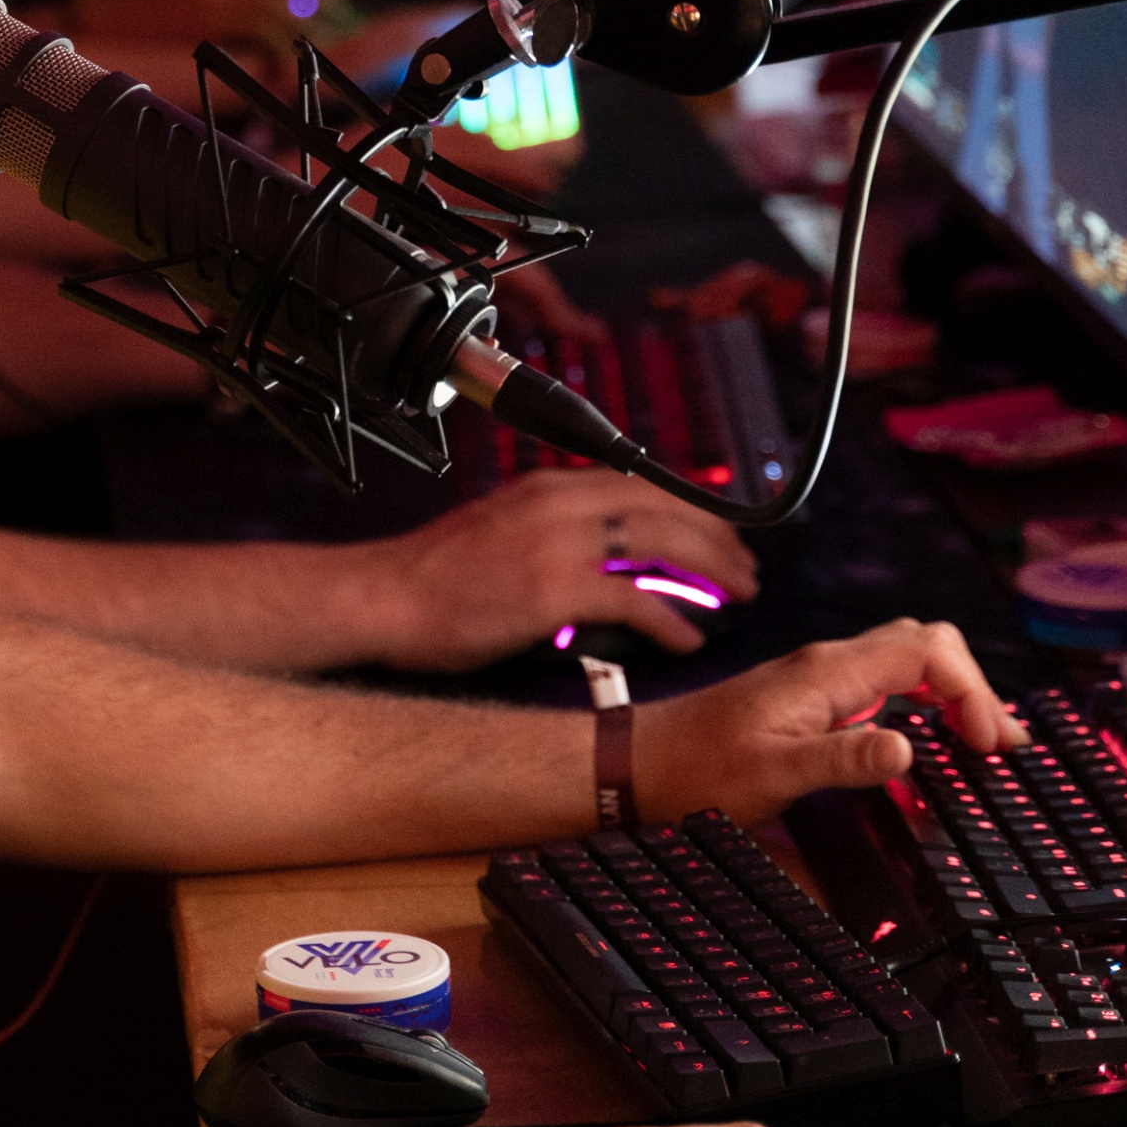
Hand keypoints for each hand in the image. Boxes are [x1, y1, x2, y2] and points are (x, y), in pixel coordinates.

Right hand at [363, 472, 755, 668]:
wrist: (380, 597)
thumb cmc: (430, 579)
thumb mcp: (497, 533)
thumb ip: (548, 535)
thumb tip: (595, 561)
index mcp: (546, 488)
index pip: (640, 485)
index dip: (692, 509)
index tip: (720, 533)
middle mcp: (558, 504)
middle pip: (663, 509)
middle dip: (715, 539)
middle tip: (746, 569)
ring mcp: (556, 544)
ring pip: (659, 545)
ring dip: (709, 571)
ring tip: (737, 597)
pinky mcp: (551, 589)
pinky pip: (632, 601)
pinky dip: (668, 621)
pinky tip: (686, 641)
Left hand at [635, 619, 1025, 828]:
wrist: (639, 764)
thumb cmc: (698, 770)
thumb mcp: (775, 773)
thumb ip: (844, 759)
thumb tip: (908, 750)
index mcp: (828, 673)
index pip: (927, 649)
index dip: (971, 689)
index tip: (985, 745)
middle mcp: (829, 666)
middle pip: (926, 644)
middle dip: (972, 685)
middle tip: (998, 745)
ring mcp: (821, 680)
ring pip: (906, 661)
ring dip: (951, 693)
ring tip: (982, 742)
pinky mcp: (812, 700)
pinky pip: (883, 684)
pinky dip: (921, 704)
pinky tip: (929, 740)